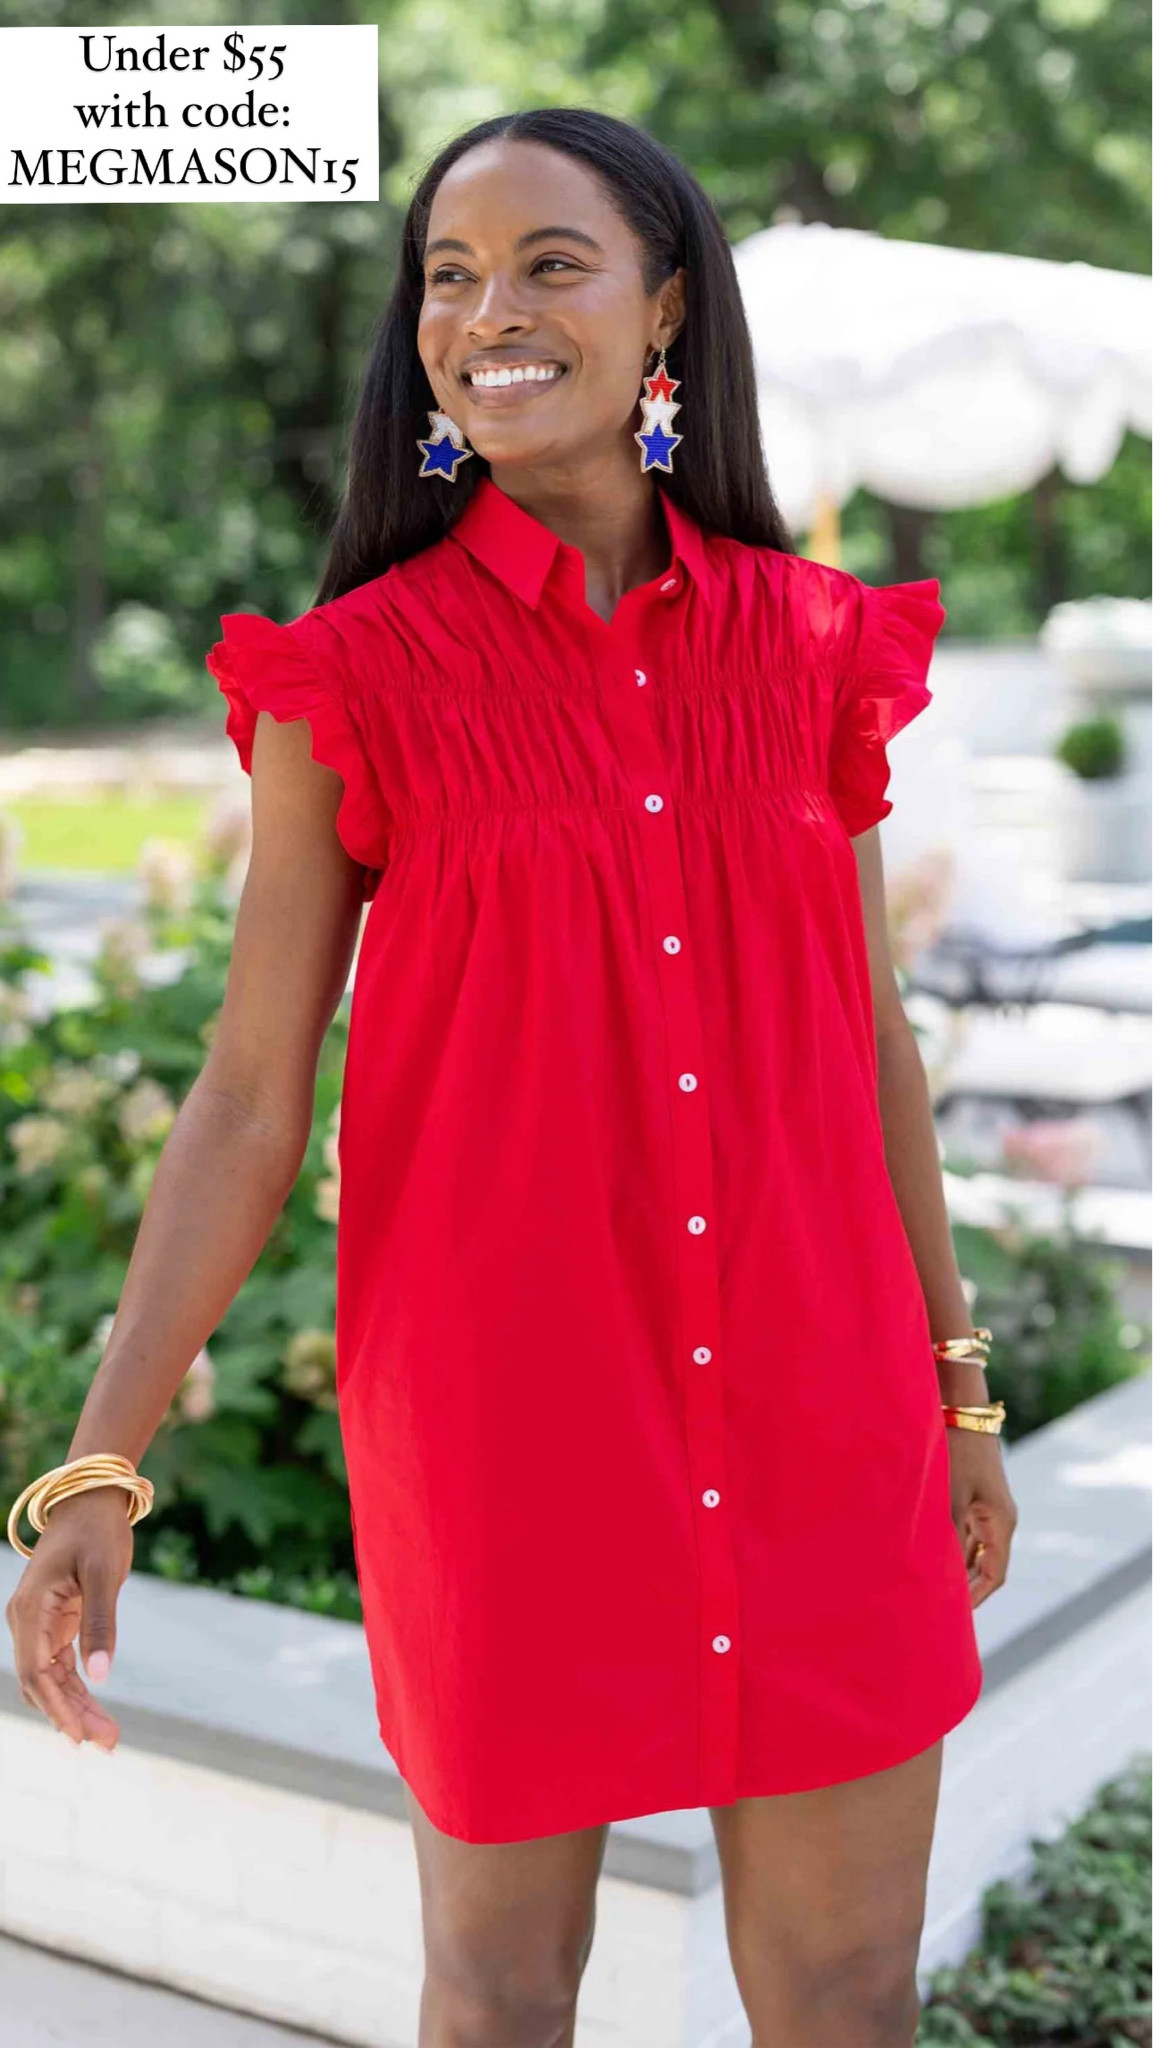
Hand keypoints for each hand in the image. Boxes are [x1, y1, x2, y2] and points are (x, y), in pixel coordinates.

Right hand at [5, 1487, 133, 1747]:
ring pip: (51, 1679)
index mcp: (30, 1609)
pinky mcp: (53, 1623)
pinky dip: (76, 1689)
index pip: (36, 1673)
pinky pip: (59, 1665)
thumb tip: (100, 1676)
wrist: (91, 1498)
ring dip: (76, 1708)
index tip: (80, 1737)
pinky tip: (96, 1711)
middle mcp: (26, 1621)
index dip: (57, 1708)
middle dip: (71, 1716)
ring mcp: (37, 1623)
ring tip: (109, 1737)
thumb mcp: (105, 1573)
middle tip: (108, 1745)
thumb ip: (101, 1623)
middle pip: (42, 1683)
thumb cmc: (98, 1530)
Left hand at [946, 1427, 1016, 1608]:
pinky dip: (952, 1547)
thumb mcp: (949, 1496)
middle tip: (938, 1607)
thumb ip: (947, 1536)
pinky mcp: (974, 1497)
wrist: (961, 1410)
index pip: (994, 1574)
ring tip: (930, 1586)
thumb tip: (941, 1573)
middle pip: (985, 1565)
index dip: (976, 1598)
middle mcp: (999, 1519)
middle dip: (965, 1587)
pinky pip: (966, 1532)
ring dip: (957, 1567)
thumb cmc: (956, 1451)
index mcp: (1002, 1522)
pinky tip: (930, 1555)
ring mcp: (987, 1508)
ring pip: (974, 1549)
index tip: (954, 1615)